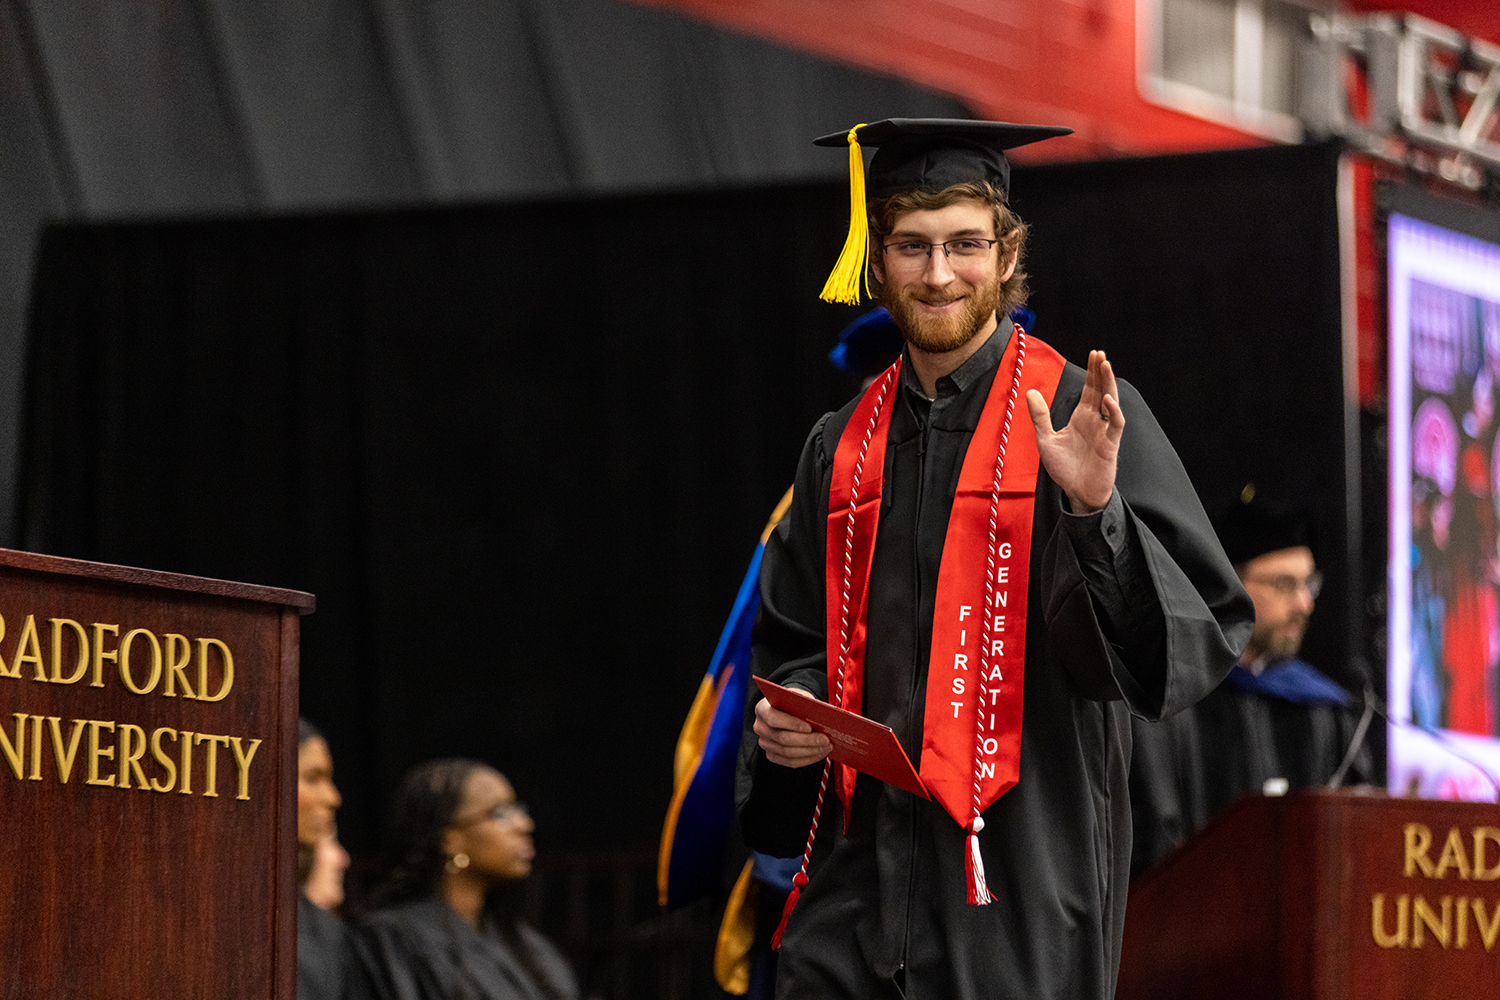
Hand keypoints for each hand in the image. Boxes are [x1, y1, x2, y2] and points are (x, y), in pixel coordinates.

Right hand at [754, 691, 831, 767]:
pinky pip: (790, 762)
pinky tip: (820, 753)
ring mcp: (764, 743)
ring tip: (826, 747)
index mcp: (762, 708)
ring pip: (787, 753)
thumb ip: (805, 704)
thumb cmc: (793, 702)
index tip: (810, 727)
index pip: (773, 718)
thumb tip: (822, 716)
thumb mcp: (798, 697)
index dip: (791, 724)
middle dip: (807, 741)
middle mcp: (760, 727)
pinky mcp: (772, 755)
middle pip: (782, 738)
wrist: (787, 709)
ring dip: (810, 751)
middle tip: (825, 740)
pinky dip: (807, 759)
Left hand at [1025, 349, 1122, 513]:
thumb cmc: (1064, 468)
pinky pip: (1116, 424)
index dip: (1091, 372)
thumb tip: (1030, 392)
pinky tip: (1107, 399)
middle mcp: (1096, 420)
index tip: (1093, 354)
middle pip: (1101, 390)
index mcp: (1082, 417)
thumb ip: (1040, 416)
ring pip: (1112, 402)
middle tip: (1100, 353)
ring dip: (1109, 384)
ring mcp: (1105, 431)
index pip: (1089, 389)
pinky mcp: (1111, 444)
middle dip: (1100, 371)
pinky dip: (1114, 411)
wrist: (1076, 492)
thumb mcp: (1046, 439)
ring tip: (1105, 365)